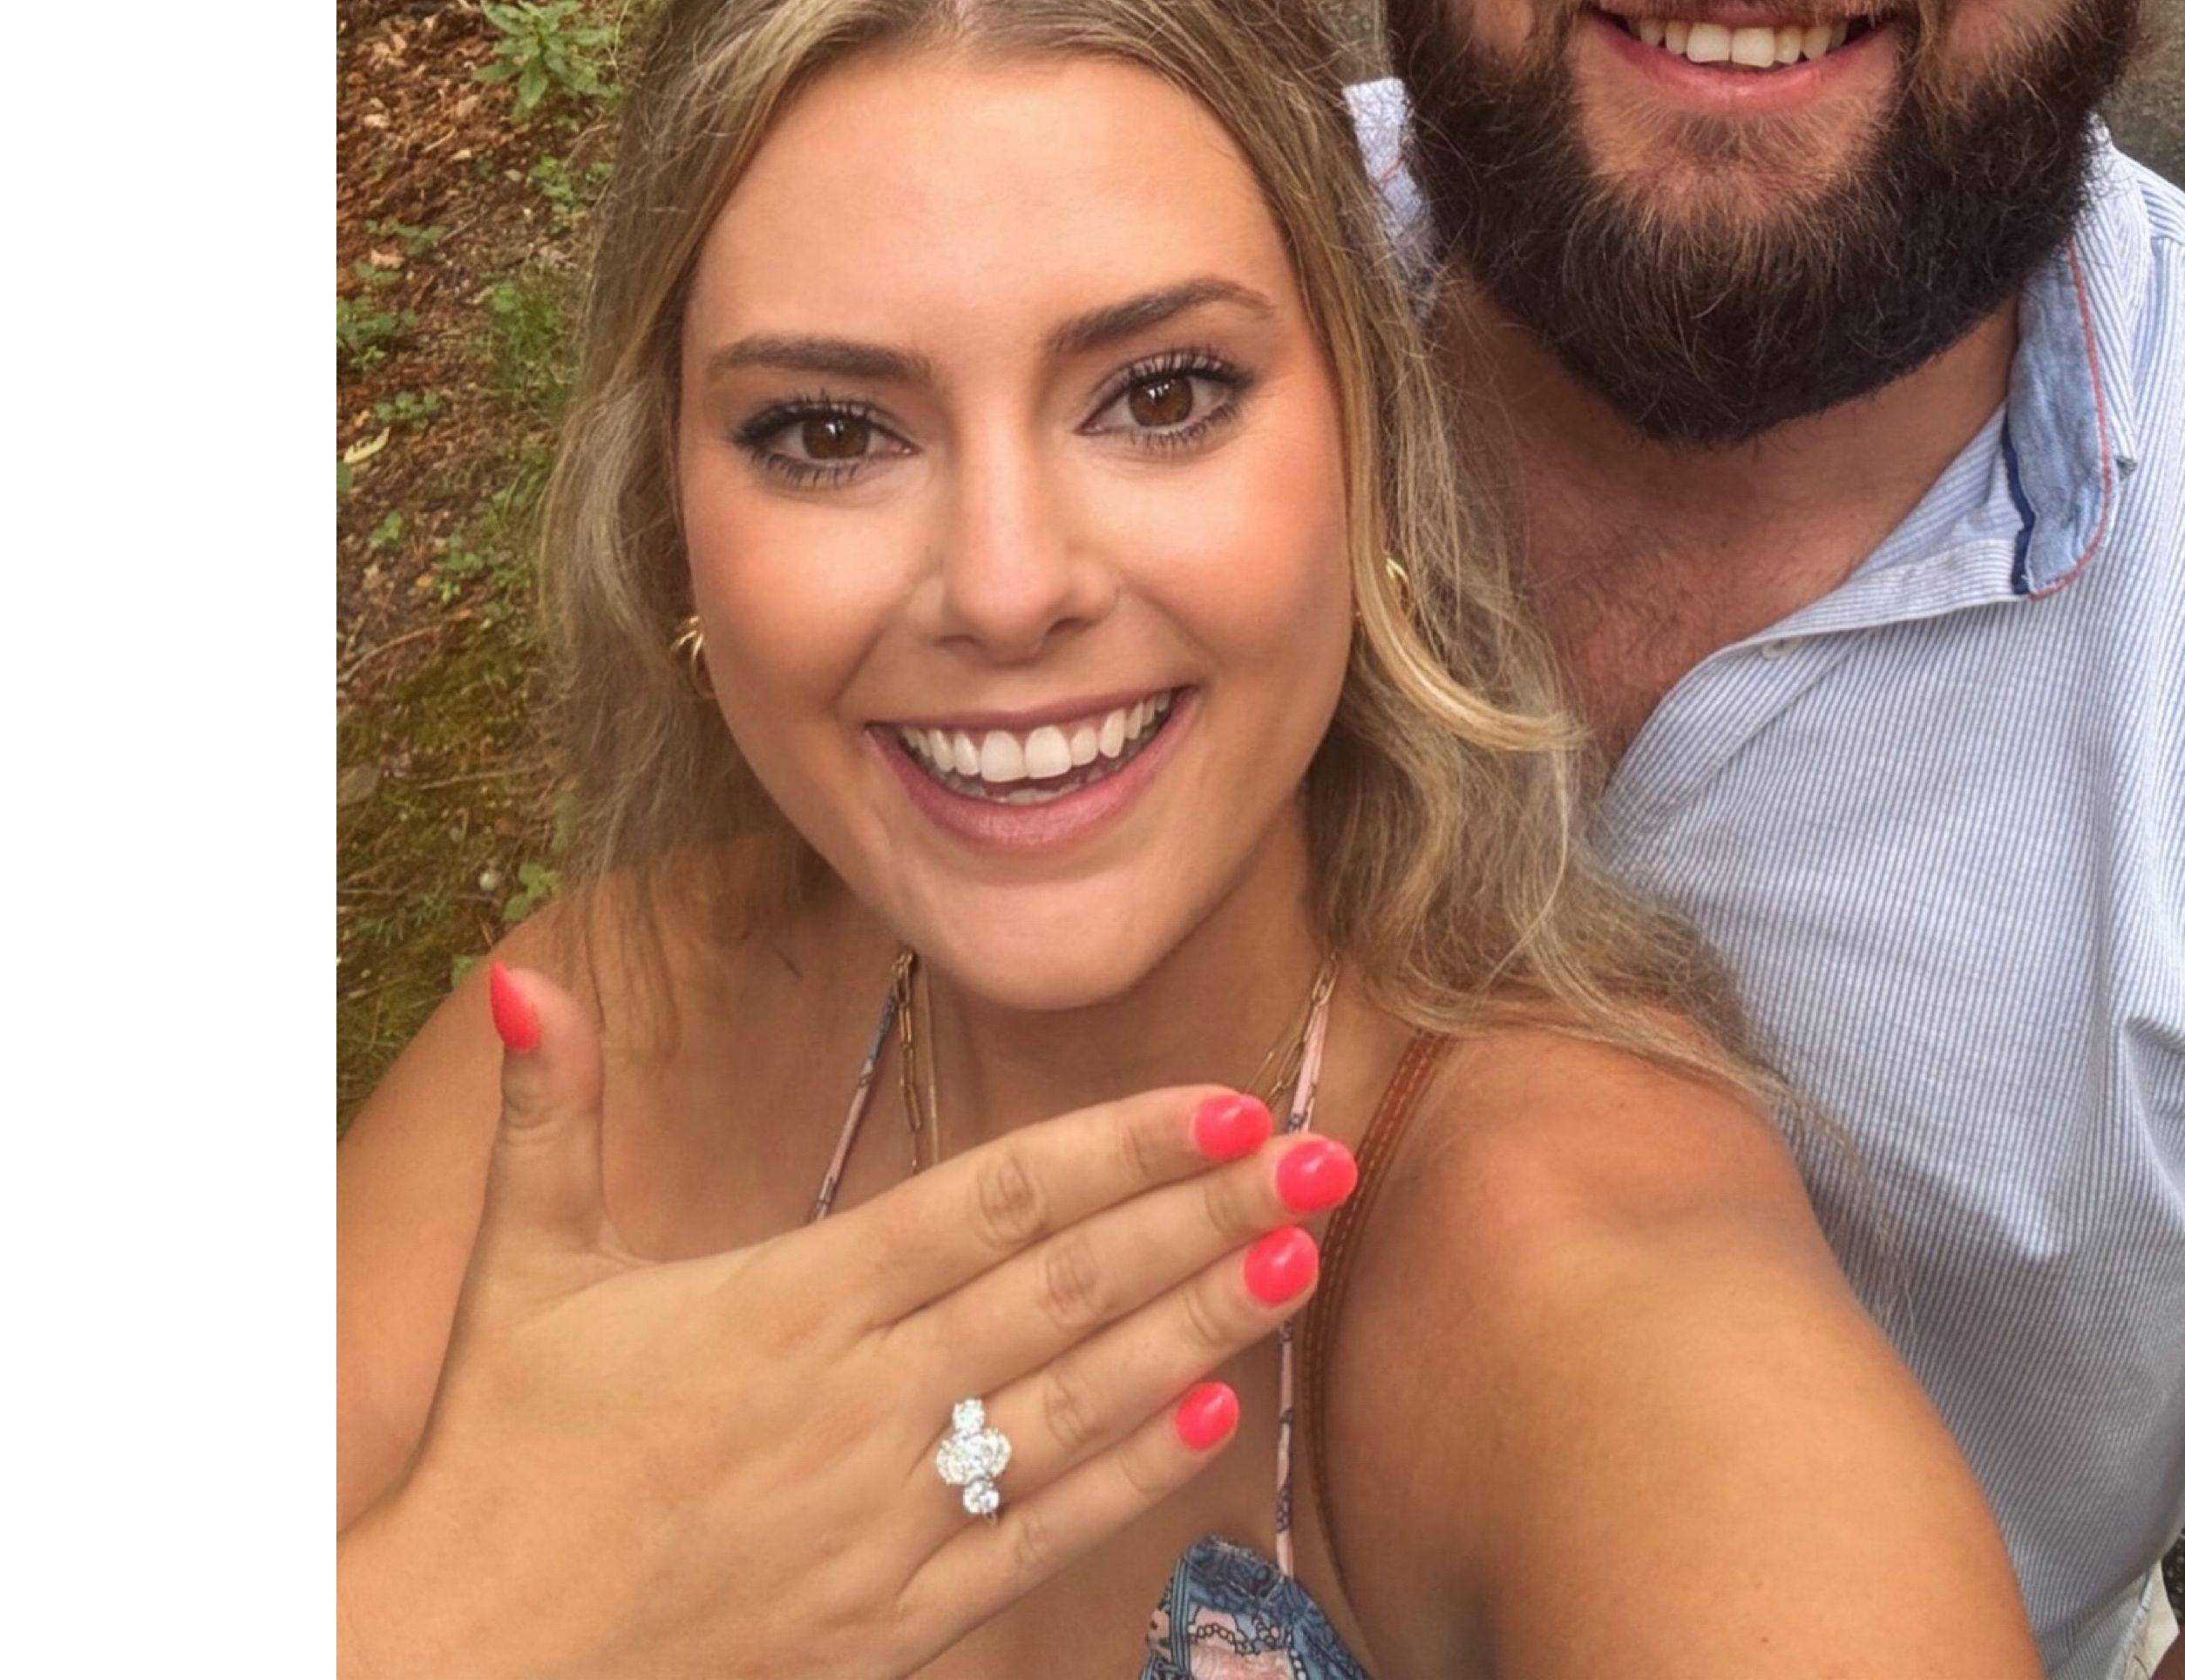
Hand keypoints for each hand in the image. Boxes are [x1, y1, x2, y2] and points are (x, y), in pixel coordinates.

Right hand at [338, 963, 1342, 1679]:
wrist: (455, 1673)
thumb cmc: (499, 1461)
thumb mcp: (522, 1275)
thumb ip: (550, 1120)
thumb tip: (524, 979)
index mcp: (791, 1305)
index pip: (993, 1203)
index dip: (1121, 1149)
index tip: (1227, 1104)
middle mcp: (858, 1405)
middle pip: (1066, 1294)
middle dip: (1203, 1222)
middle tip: (1322, 1159)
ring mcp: (883, 1523)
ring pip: (1075, 1411)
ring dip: (1197, 1333)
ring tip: (1298, 1265)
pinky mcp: (889, 1625)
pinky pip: (1034, 1541)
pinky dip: (1128, 1480)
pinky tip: (1211, 1421)